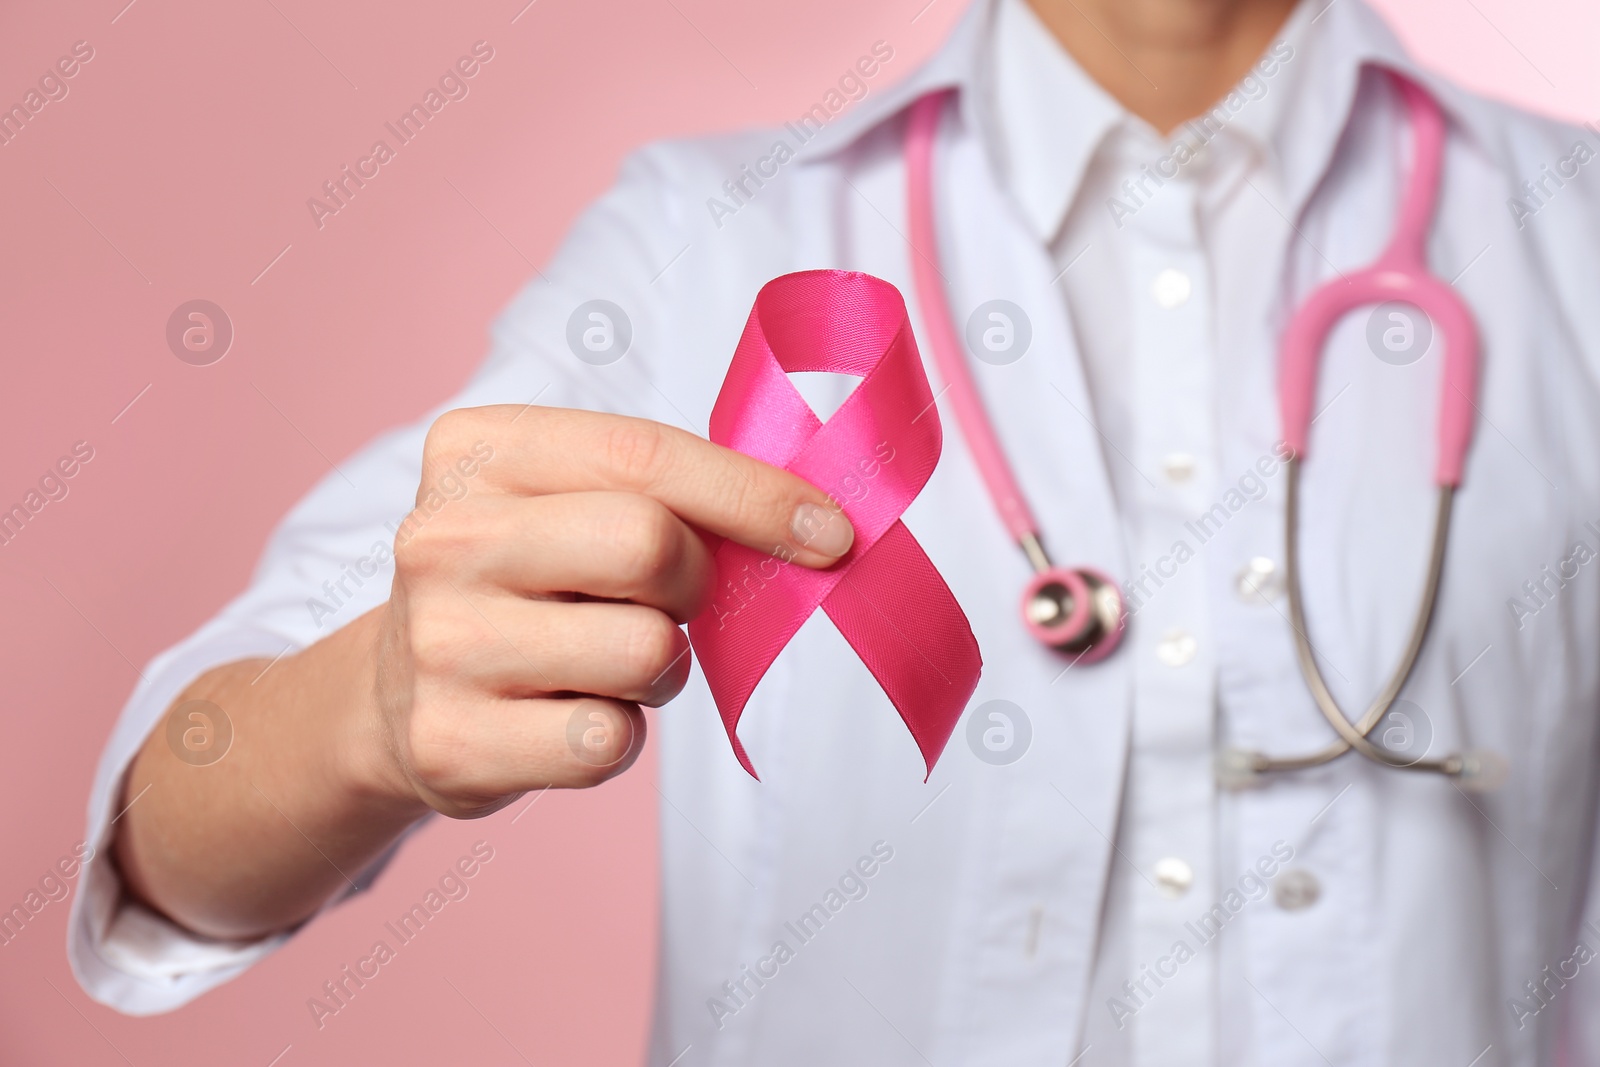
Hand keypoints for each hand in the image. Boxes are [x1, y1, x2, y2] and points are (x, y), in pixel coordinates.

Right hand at [369, 405, 853, 816]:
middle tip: (668, 601)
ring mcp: (438, 644)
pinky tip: (570, 714)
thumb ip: (666, 493)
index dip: (754, 495)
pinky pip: (608, 741)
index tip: (831, 531)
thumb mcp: (565, 502)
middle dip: (694, 582)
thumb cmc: (523, 583)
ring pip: (643, 650)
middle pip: (650, 545)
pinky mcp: (450, 742)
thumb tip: (816, 525)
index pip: (645, 455)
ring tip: (605, 661)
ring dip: (659, 668)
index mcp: (477, 452)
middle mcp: (441, 537)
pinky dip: (618, 734)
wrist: (395, 694)